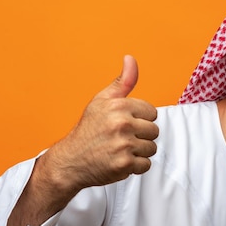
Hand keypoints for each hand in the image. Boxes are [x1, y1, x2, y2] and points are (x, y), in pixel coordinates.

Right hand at [39, 55, 158, 193]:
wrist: (71, 160)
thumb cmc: (88, 130)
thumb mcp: (102, 101)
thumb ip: (122, 82)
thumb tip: (130, 59)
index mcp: (119, 106)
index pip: (152, 112)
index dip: (140, 119)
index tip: (125, 124)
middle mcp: (122, 124)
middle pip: (154, 131)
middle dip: (141, 136)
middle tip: (121, 139)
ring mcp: (124, 145)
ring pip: (151, 148)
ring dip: (139, 152)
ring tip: (120, 150)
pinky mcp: (124, 164)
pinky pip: (145, 165)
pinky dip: (135, 166)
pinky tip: (120, 161)